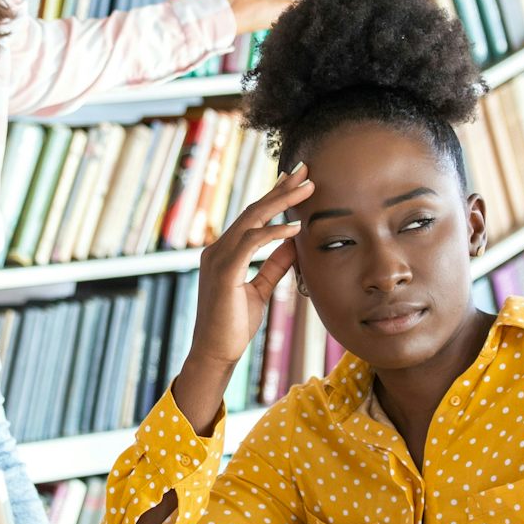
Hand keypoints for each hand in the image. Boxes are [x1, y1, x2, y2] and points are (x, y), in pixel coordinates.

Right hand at [187, 165, 313, 369]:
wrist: (215, 353)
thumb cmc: (234, 324)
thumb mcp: (260, 290)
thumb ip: (274, 265)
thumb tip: (293, 242)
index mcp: (224, 252)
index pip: (253, 216)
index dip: (275, 196)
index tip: (296, 180)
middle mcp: (217, 248)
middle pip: (253, 209)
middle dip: (281, 188)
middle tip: (305, 170)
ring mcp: (217, 257)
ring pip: (252, 219)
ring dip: (281, 201)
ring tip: (307, 188)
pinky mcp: (223, 271)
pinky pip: (251, 243)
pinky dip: (273, 232)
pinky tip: (294, 227)